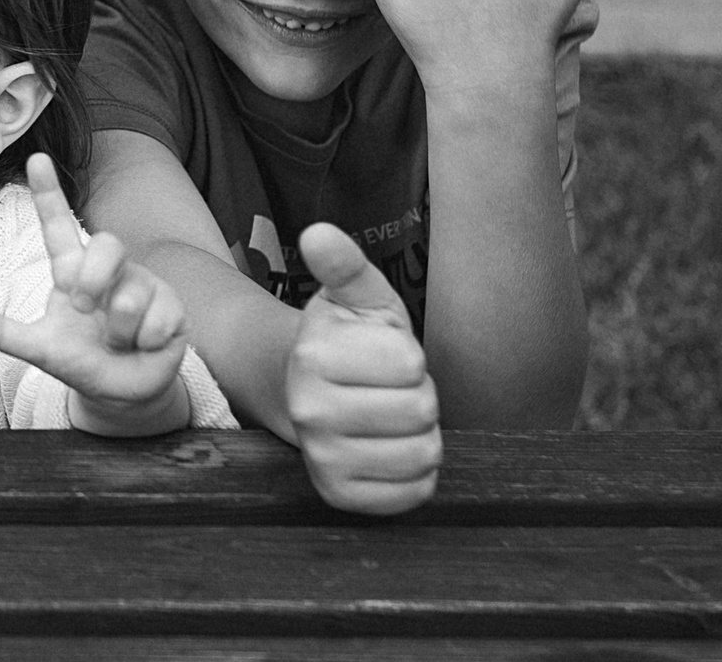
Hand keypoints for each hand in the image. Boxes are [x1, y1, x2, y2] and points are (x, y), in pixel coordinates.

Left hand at [0, 154, 192, 434]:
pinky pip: (158, 317)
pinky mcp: (172, 305)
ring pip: (132, 290)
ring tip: (118, 341)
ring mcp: (143, 283)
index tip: (37, 159)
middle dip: (95, 278)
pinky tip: (144, 346)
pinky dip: (145, 341)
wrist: (123, 392)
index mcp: (71, 271)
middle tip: (85, 309)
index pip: (58, 225)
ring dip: (120, 328)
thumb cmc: (80, 360)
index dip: (48, 192)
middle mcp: (108, 269)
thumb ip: (3, 333)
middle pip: (106, 243)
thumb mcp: (41, 349)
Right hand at [285, 223, 440, 514]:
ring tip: (389, 417)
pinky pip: (411, 493)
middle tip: (387, 388)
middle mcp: (310, 409)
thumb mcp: (354, 297)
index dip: (408, 356)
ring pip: (421, 453)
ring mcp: (322, 455)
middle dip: (417, 394)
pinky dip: (415, 474)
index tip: (383, 354)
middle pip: (420, 408)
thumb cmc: (346, 342)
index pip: (409, 362)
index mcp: (313, 354)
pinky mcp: (339, 493)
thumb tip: (319, 233)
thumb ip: (344, 265)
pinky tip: (388, 449)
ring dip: (419, 434)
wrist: (305, 392)